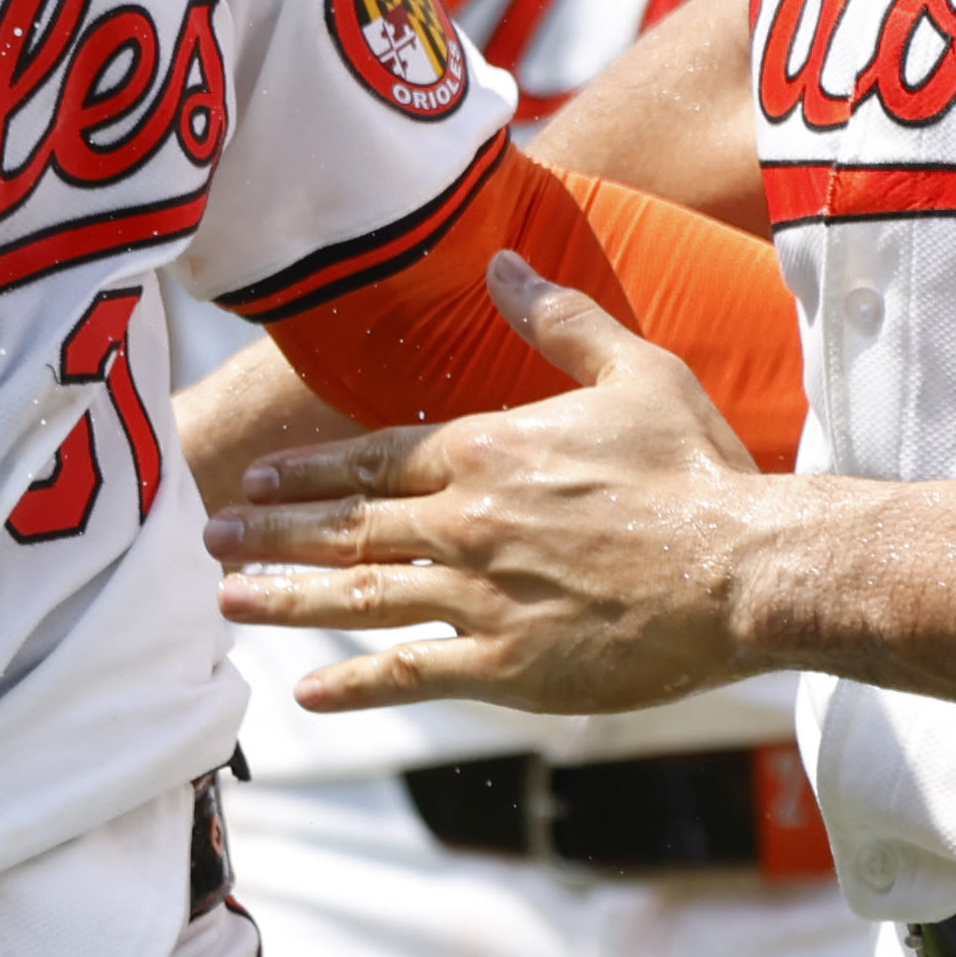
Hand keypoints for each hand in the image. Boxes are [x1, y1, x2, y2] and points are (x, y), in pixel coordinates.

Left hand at [210, 256, 777, 717]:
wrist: (746, 568)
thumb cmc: (700, 470)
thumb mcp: (635, 370)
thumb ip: (559, 319)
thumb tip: (505, 262)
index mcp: (487, 450)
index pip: (371, 457)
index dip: (308, 470)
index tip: (256, 479)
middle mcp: (466, 522)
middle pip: (346, 526)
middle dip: (271, 532)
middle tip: (209, 540)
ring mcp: (480, 598)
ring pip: (357, 597)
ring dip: (284, 599)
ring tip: (226, 601)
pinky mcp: (508, 667)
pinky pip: (410, 674)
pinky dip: (354, 684)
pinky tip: (307, 694)